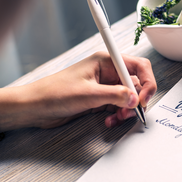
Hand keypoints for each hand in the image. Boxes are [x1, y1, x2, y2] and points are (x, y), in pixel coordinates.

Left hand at [22, 51, 156, 128]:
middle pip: (136, 84)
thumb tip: (135, 98)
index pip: (139, 67)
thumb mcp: (87, 94)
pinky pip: (118, 107)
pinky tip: (109, 120)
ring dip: (126, 110)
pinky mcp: (100, 99)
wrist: (35, 107)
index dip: (147, 82)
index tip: (144, 99)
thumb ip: (114, 96)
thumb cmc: (54, 93)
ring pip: (128, 98)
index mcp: (106, 61)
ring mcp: (104, 86)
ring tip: (117, 118)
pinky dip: (118, 115)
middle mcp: (107, 72)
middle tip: (130, 112)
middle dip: (136, 100)